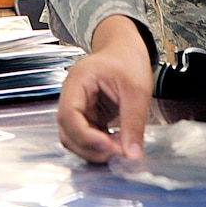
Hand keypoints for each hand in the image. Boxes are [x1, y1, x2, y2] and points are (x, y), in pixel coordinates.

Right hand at [55, 16, 153, 162]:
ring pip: (75, 139)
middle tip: (118, 153)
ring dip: (95, 150)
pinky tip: (118, 144)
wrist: (126, 51)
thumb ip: (133, 124)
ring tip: (120, 148)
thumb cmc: (128, 60)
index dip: (86, 137)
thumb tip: (132, 155)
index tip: (110, 147)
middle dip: (91, 148)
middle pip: (68, 132)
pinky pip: (87, 138)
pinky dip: (100, 146)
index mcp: (77, 82)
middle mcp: (71, 97)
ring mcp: (78, 108)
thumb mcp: (137, 90)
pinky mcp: (87, 117)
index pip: (69, 115)